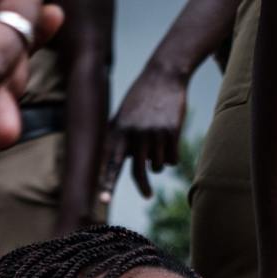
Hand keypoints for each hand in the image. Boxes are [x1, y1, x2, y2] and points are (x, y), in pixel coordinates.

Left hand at [101, 64, 189, 200]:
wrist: (163, 75)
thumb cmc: (140, 98)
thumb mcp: (122, 115)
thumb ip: (117, 139)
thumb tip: (114, 167)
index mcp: (118, 131)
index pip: (111, 163)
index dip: (107, 183)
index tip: (104, 202)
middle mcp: (134, 134)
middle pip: (138, 172)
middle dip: (143, 187)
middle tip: (147, 197)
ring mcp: (153, 134)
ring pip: (157, 166)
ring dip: (159, 162)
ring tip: (158, 142)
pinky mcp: (171, 133)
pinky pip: (172, 160)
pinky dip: (172, 156)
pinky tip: (171, 139)